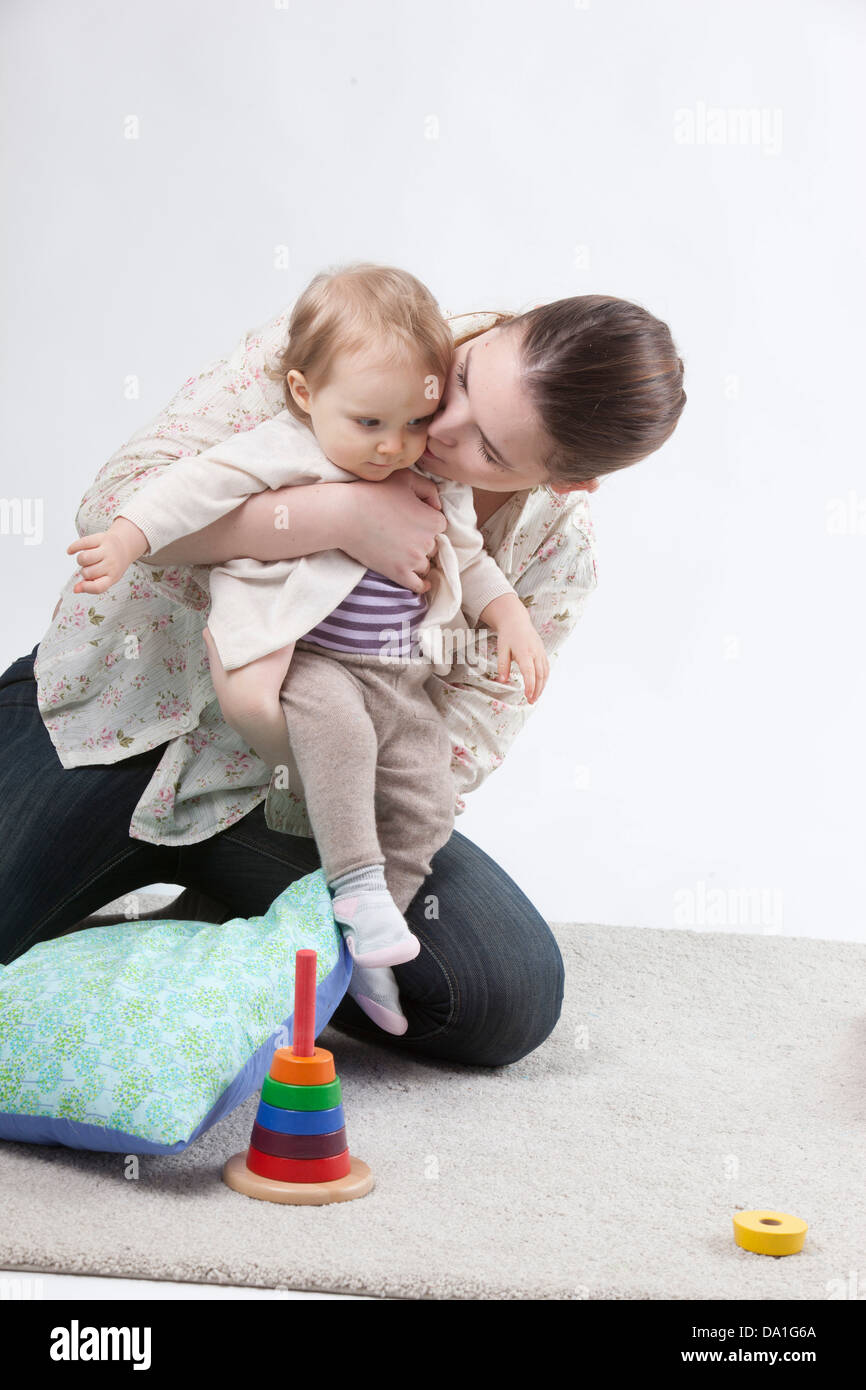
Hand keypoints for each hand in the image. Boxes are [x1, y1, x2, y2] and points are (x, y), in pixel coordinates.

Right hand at [67, 517, 148, 594]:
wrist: (124, 546)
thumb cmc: (114, 564)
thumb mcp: (107, 577)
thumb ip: (92, 585)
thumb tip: (76, 589)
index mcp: (113, 576)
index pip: (99, 587)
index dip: (86, 588)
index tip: (79, 586)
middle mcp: (112, 563)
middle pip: (88, 572)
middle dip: (84, 571)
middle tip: (88, 568)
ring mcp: (107, 550)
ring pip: (84, 558)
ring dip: (80, 560)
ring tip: (85, 560)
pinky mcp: (101, 538)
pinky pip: (82, 543)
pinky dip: (73, 547)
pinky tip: (71, 551)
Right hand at [337, 470, 446, 593]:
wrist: (345, 514)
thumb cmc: (374, 492)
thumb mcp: (406, 478)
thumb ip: (429, 488)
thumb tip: (437, 506)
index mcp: (433, 520)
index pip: (439, 525)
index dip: (425, 520)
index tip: (410, 518)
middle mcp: (428, 542)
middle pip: (433, 545)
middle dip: (422, 541)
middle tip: (402, 533)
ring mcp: (413, 560)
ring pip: (425, 564)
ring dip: (418, 560)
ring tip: (403, 552)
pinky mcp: (398, 573)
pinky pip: (418, 585)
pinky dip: (422, 584)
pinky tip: (423, 583)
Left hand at [479, 593, 549, 702]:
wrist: (517, 621)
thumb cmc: (508, 635)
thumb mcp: (502, 649)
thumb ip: (503, 665)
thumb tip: (502, 681)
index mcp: (525, 652)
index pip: (529, 672)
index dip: (530, 685)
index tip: (528, 696)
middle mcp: (536, 653)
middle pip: (540, 675)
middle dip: (537, 690)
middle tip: (531, 701)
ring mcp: (541, 652)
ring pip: (545, 673)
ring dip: (542, 687)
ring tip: (535, 697)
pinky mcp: (543, 653)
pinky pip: (546, 668)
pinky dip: (544, 679)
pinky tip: (540, 687)